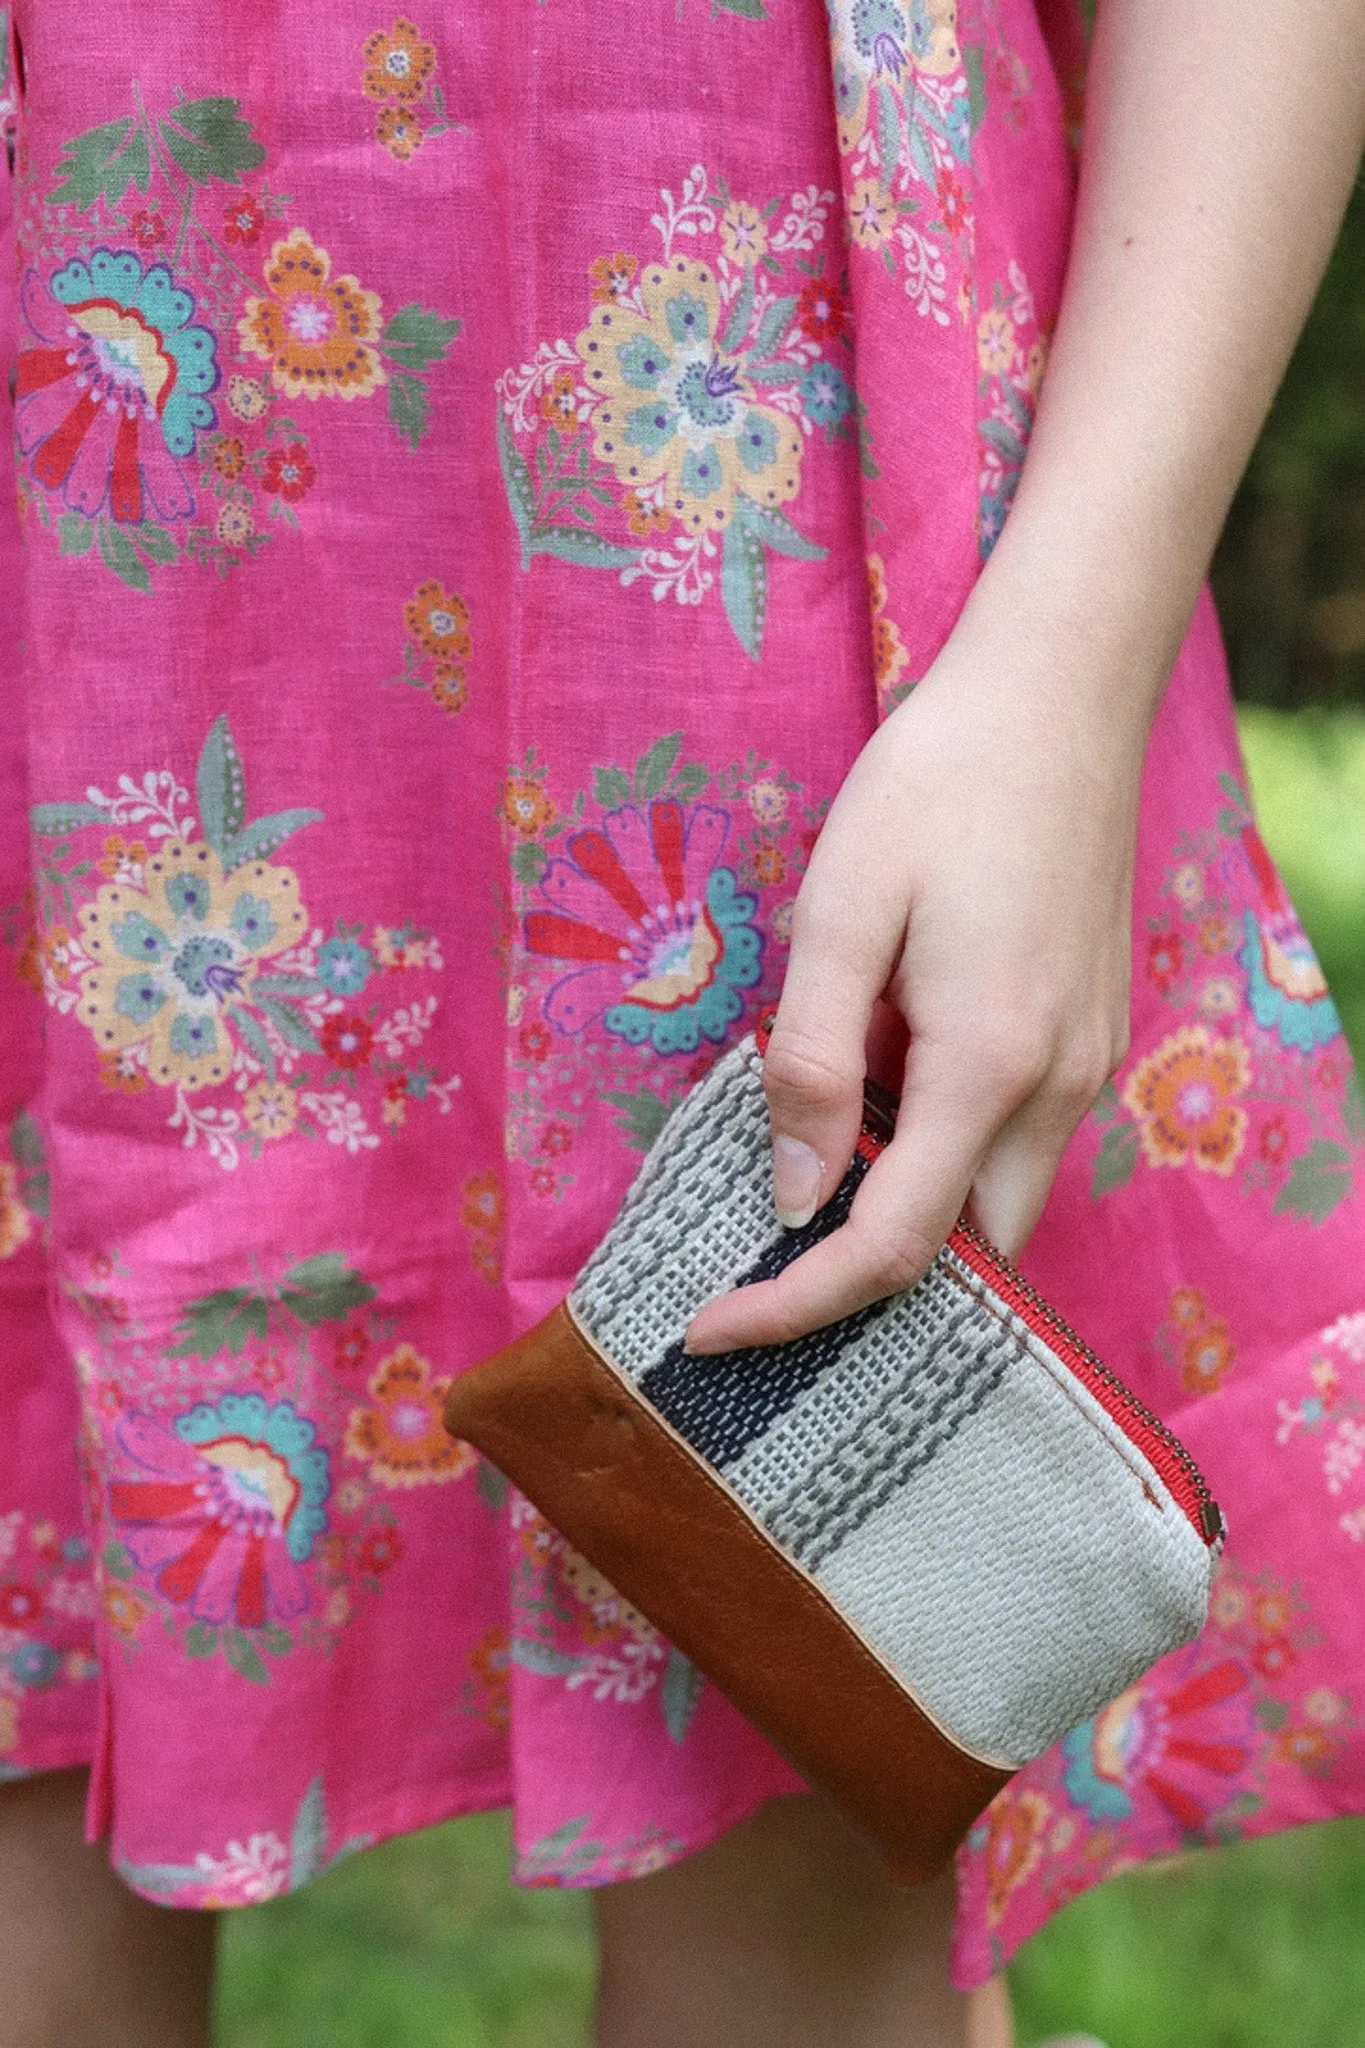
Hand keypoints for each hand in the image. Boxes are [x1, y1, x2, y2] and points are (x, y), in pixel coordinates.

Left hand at [683, 624, 1143, 1352]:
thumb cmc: (936, 786)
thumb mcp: (842, 913)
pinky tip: (888, 1079)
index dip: (798, 1306)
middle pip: (966, 1249)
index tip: (712, 1329)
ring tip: (815, 1147)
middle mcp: (1058, 1088)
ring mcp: (1090, 1062)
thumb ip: (811, 1063)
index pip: (893, 1246)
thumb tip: (793, 1195)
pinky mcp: (1095, 1031)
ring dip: (909, 1203)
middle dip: (866, 1271)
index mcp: (988, 1065)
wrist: (1059, 698)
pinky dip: (947, 1150)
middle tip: (760, 1248)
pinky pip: (1019, 1138)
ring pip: (999, 1198)